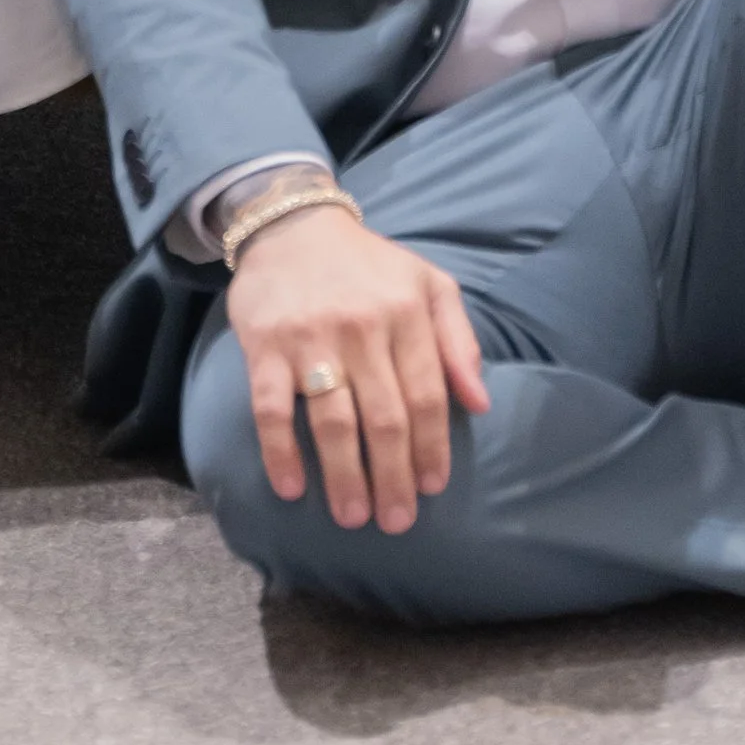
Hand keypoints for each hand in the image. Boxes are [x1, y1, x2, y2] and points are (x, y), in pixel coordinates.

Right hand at [225, 207, 489, 530]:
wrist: (291, 223)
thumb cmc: (368, 266)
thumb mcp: (428, 283)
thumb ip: (459, 339)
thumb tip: (480, 405)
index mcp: (406, 312)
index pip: (427, 396)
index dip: (432, 449)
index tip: (431, 488)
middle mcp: (362, 326)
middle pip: (384, 419)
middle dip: (393, 479)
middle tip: (395, 521)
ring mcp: (310, 336)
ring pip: (332, 420)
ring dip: (345, 476)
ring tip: (353, 516)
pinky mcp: (265, 343)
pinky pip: (271, 407)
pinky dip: (280, 452)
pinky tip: (291, 487)